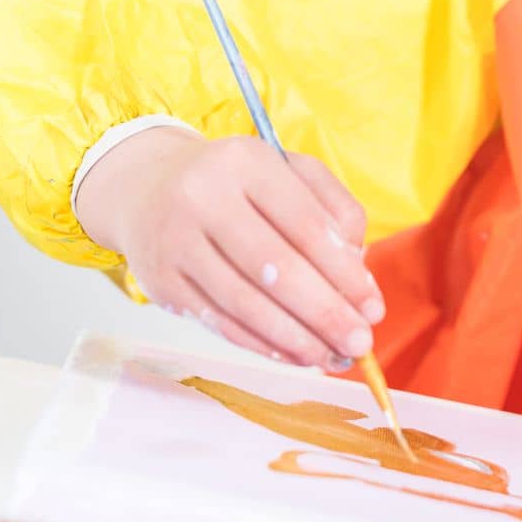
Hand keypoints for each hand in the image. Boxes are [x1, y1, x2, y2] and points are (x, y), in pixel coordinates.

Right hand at [76, 127, 382, 369]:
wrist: (148, 186)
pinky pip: (219, 322)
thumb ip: (336, 211)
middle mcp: (202, 198)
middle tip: (361, 343)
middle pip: (275, 268)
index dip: (344, 274)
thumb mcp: (292, 173)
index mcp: (245, 162)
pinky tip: (295, 355)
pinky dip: (262, 345)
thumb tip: (357, 269)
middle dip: (325, 313)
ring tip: (334, 358)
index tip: (374, 307)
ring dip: (297, 339)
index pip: (306, 225)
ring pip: (245, 303)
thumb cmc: (240, 184)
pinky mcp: (159, 283)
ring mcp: (174, 242)